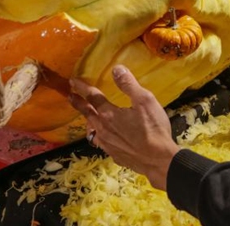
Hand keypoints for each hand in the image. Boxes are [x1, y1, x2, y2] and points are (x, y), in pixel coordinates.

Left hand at [69, 65, 179, 190]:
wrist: (158, 160)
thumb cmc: (153, 129)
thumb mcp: (145, 101)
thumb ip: (129, 84)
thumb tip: (116, 68)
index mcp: (109, 114)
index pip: (93, 97)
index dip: (83, 87)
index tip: (73, 81)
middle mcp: (103, 129)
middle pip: (87, 113)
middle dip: (78, 103)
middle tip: (70, 96)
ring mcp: (107, 144)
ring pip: (92, 130)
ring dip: (88, 120)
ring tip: (87, 117)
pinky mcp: (114, 155)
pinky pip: (101, 142)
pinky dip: (98, 135)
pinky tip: (104, 137)